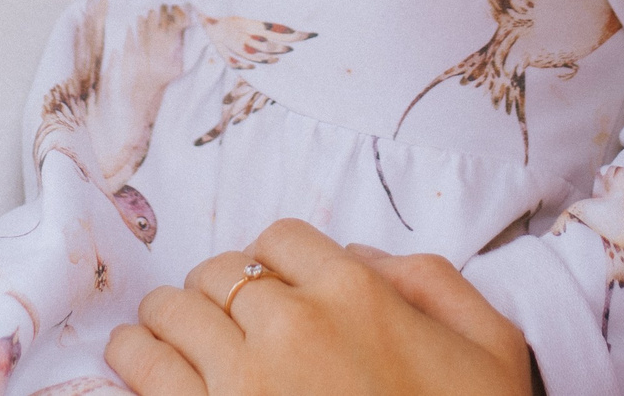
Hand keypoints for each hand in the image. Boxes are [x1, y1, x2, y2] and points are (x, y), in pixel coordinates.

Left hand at [106, 220, 533, 395]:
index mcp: (356, 293)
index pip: (280, 241)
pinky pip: (147, 377)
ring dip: (163, 319)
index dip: (269, 261)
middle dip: (213, 289)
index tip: (264, 285)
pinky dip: (133, 362)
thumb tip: (363, 257)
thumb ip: (432, 282)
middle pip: (219, 274)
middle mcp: (292, 325)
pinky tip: (134, 365)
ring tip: (157, 332)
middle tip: (211, 312)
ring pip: (171, 316)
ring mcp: (243, 383)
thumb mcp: (489, 344)